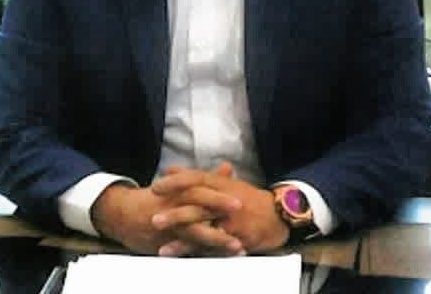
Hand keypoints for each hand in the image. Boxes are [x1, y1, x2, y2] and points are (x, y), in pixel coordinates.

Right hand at [91, 165, 242, 255]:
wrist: (122, 213)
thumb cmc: (157, 197)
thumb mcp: (179, 184)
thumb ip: (206, 178)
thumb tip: (227, 168)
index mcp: (178, 190)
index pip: (200, 189)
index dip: (220, 194)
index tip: (241, 198)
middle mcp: (173, 205)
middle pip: (198, 207)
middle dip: (219, 211)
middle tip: (240, 215)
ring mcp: (168, 225)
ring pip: (194, 232)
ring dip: (217, 238)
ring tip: (237, 245)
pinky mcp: (163, 242)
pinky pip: (184, 249)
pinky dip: (202, 253)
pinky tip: (217, 258)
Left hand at [151, 164, 289, 254]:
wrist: (277, 214)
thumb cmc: (248, 198)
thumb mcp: (224, 183)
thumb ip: (197, 177)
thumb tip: (172, 169)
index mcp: (220, 184)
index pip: (195, 179)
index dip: (176, 182)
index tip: (156, 186)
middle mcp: (224, 200)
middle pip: (197, 205)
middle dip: (174, 213)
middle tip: (153, 217)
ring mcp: (231, 220)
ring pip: (204, 229)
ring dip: (182, 239)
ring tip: (163, 248)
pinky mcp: (236, 238)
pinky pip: (215, 247)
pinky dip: (200, 254)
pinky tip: (187, 260)